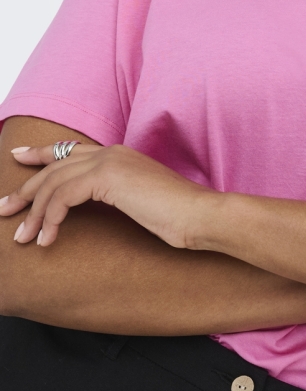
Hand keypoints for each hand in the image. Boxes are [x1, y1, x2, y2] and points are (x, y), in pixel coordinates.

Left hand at [0, 142, 216, 247]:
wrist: (200, 215)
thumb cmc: (178, 216)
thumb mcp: (140, 202)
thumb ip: (117, 196)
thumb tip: (95, 206)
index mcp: (120, 154)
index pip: (70, 150)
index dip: (41, 153)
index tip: (19, 158)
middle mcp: (111, 152)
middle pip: (55, 166)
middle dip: (26, 189)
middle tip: (5, 210)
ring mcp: (110, 162)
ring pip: (54, 182)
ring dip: (35, 212)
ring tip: (24, 237)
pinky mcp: (108, 178)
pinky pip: (64, 196)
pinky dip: (51, 218)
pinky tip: (48, 239)